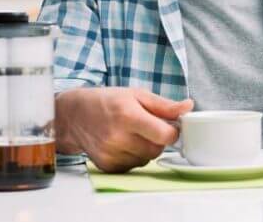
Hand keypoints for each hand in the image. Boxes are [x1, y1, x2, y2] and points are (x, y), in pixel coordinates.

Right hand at [55, 87, 192, 172]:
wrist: (74, 115)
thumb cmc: (107, 101)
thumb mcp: (137, 94)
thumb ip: (164, 105)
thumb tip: (188, 107)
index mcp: (128, 116)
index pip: (165, 136)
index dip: (173, 131)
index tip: (170, 125)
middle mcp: (118, 138)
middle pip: (157, 149)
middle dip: (159, 139)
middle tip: (148, 127)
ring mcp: (111, 154)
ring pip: (147, 159)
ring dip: (146, 148)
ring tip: (132, 133)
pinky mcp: (107, 166)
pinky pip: (134, 166)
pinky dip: (134, 156)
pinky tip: (123, 143)